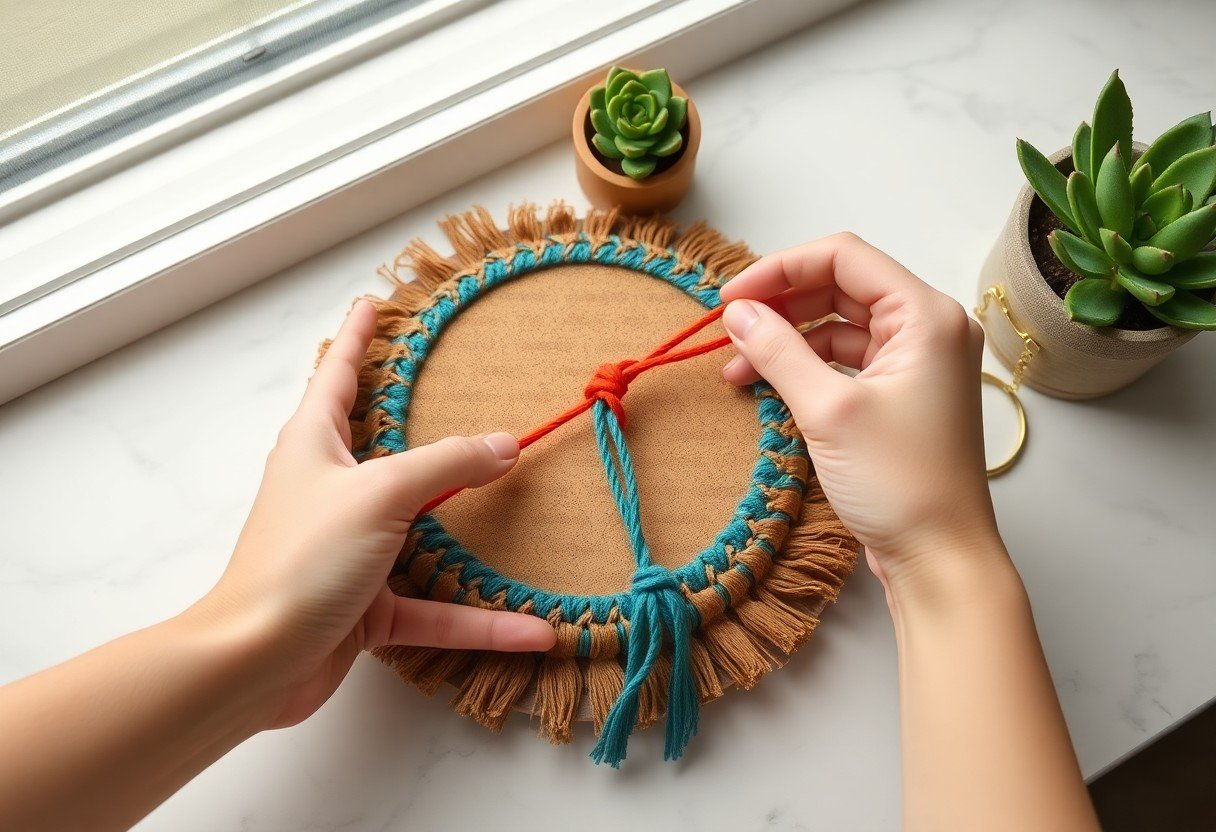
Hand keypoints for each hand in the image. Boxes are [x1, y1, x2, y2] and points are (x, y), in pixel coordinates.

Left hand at [196, 300, 554, 728]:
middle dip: (425, 428)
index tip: (373, 303)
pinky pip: (435, 607)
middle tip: (465, 397)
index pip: (338, 373)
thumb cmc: (303, 558)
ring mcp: (350, 549)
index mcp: (315, 445)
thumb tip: (506, 442)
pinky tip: (534, 629)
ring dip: (470, 534)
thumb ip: (448, 463)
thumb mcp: (381, 492)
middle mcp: (331, 490)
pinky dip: (480, 619)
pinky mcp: (366, 606)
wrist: (255, 662)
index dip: (358, 336)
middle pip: (385, 448)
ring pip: (420, 531)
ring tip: (521, 513)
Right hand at [719, 233, 1003, 598]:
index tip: (730, 298)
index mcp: (925, 315)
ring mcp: (917, 363)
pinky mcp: (902, 395)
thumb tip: (737, 313)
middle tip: (729, 328)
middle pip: (841, 287)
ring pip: (839, 326)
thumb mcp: (827, 411)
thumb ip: (779, 351)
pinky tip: (767, 385)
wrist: (940, 559)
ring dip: (788, 340)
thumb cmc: (899, 483)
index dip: (780, 269)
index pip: (844, 257)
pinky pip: (846, 361)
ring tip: (737, 368)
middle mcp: (928, 328)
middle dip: (781, 304)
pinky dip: (806, 367)